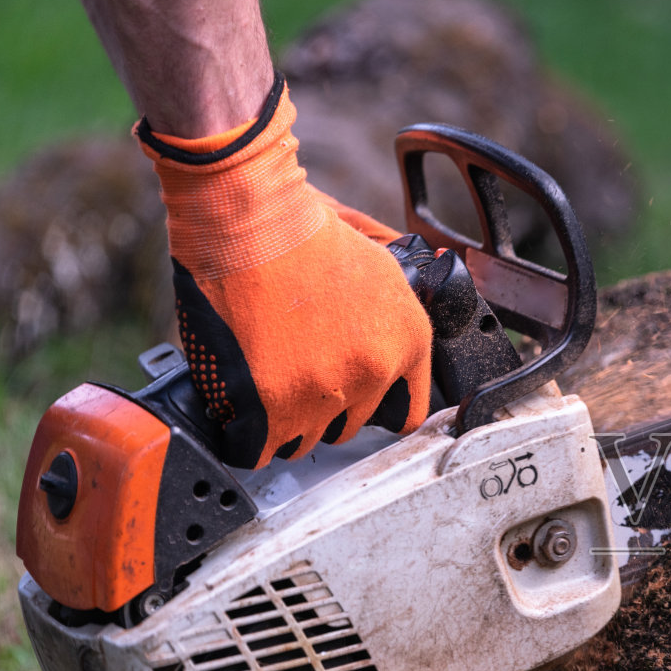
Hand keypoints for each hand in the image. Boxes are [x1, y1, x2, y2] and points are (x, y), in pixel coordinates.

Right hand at [138, 74, 431, 467]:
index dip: (374, 406)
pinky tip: (240, 424)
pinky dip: (247, 441)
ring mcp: (328, 392)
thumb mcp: (381, 258)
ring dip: (285, 423)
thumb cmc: (305, 228)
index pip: (407, 409)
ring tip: (263, 390)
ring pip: (306, 439)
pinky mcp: (277, 405)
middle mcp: (377, 372)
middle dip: (324, 410)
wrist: (252, 222)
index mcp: (410, 339)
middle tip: (296, 382)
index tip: (354, 405)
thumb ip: (399, 300)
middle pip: (350, 425)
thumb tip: (431, 282)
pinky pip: (260, 449)